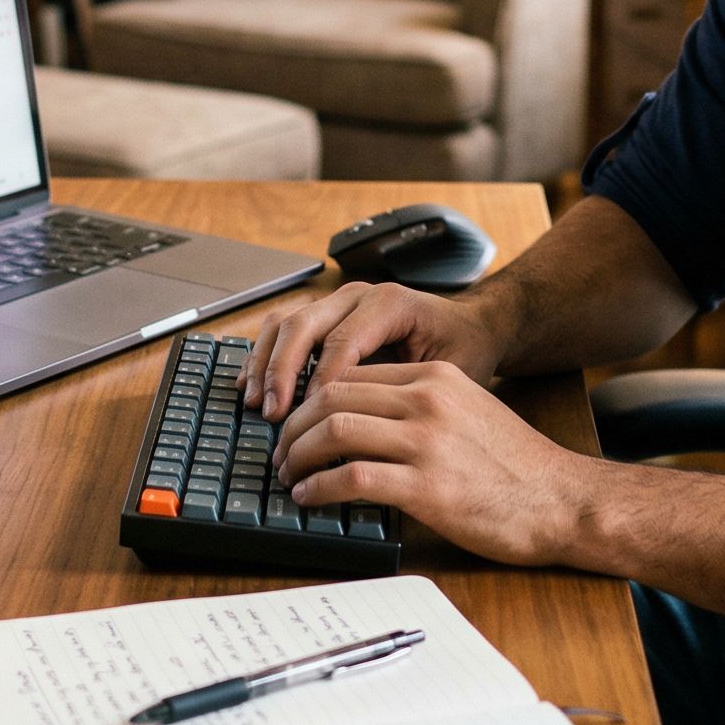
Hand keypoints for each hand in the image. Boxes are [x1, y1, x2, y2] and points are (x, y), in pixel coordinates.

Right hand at [240, 281, 504, 419]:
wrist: (471, 326)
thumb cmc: (463, 351)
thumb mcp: (448, 371)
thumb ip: (407, 390)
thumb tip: (366, 428)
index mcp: (389, 304)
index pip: (341, 342)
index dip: (318, 382)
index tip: (305, 419)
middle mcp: (358, 296)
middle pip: (303, 325)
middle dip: (282, 371)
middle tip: (273, 413)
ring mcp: (338, 301)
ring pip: (286, 322)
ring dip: (265, 363)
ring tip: (256, 403)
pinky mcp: (325, 314)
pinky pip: (283, 327)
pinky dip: (263, 355)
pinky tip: (252, 386)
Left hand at [272, 361, 590, 567]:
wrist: (563, 501)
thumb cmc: (519, 467)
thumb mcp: (470, 412)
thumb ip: (423, 407)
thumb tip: (366, 422)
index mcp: (436, 378)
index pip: (351, 373)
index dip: (311, 398)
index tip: (297, 423)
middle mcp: (428, 400)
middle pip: (332, 395)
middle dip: (294, 424)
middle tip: (280, 450)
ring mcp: (426, 442)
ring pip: (334, 430)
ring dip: (298, 454)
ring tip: (288, 475)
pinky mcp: (426, 487)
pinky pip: (351, 478)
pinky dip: (319, 487)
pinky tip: (310, 497)